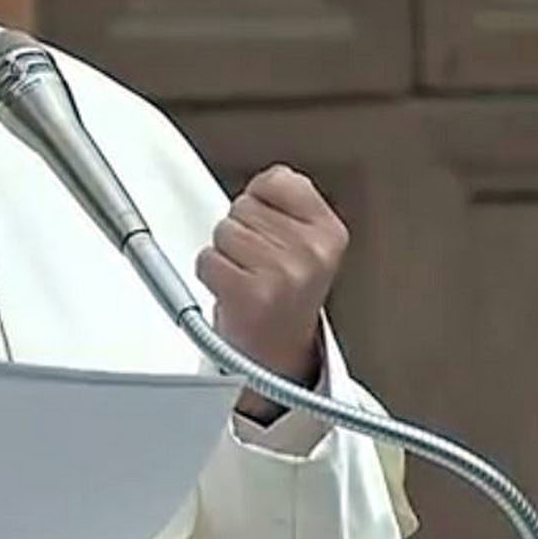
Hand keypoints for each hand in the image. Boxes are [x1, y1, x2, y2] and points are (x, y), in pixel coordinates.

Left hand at [194, 164, 346, 422]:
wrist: (276, 360)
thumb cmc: (283, 299)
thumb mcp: (307, 245)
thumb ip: (289, 203)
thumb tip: (266, 178)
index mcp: (330, 233)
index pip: (277, 179)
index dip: (261, 201)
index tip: (268, 226)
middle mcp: (311, 252)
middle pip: (242, 206)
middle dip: (241, 232)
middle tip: (256, 264)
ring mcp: (282, 273)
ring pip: (223, 231)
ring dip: (224, 254)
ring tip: (245, 277)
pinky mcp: (250, 294)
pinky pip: (207, 259)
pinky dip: (210, 274)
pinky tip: (232, 291)